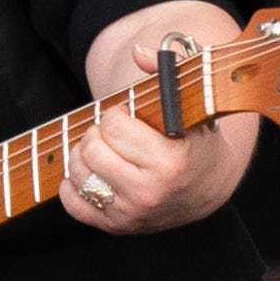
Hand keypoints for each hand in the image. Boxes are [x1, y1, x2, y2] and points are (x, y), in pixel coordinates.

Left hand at [59, 4, 256, 234]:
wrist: (206, 188)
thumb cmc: (197, 139)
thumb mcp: (193, 101)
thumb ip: (170, 70)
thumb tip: (139, 53)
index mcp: (170, 163)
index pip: (114, 127)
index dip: (116, 115)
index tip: (127, 116)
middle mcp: (149, 193)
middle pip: (92, 150)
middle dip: (97, 134)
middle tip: (111, 133)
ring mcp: (131, 214)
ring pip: (78, 175)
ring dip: (82, 156)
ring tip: (102, 149)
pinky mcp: (116, 227)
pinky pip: (73, 203)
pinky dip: (73, 185)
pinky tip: (92, 172)